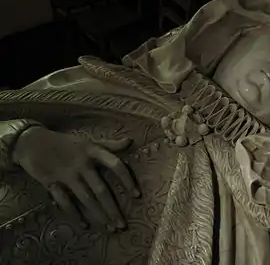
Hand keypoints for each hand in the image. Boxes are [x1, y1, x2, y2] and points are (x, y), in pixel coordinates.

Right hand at [13, 126, 138, 231]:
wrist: (33, 141)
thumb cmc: (67, 143)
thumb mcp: (90, 141)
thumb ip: (110, 145)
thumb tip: (130, 141)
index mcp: (93, 152)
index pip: (115, 165)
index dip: (127, 180)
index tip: (137, 195)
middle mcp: (82, 164)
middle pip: (101, 189)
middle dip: (112, 208)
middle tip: (122, 225)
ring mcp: (67, 174)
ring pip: (86, 198)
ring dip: (98, 214)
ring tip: (110, 228)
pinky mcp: (52, 183)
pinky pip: (65, 202)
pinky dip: (75, 214)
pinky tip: (85, 225)